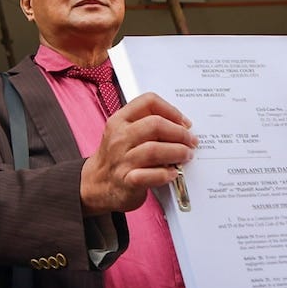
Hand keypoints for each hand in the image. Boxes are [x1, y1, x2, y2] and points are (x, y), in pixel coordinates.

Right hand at [81, 92, 197, 214]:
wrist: (95, 185)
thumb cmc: (116, 157)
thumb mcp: (122, 133)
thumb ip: (146, 124)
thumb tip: (181, 125)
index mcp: (119, 121)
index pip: (148, 102)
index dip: (171, 110)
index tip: (183, 122)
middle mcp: (118, 138)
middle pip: (156, 125)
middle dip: (180, 133)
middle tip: (191, 141)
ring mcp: (121, 160)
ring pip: (155, 150)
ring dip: (178, 152)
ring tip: (186, 155)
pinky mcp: (127, 181)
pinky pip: (152, 175)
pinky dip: (166, 174)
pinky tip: (172, 173)